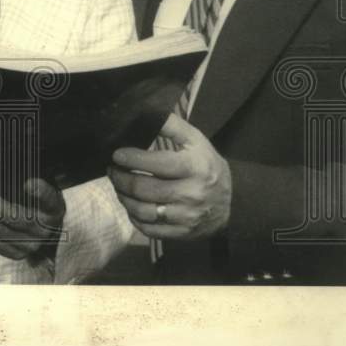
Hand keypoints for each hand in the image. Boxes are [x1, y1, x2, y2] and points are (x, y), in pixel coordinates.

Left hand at [0, 178, 65, 260]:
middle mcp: (45, 229)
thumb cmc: (38, 204)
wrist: (47, 230)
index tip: (29, 184)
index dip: (41, 193)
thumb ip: (27, 183)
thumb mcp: (38, 190)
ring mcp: (32, 245)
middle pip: (14, 217)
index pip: (50, 200)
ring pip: (0, 231)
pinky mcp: (18, 254)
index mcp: (55, 208)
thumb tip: (10, 173)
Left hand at [108, 113, 230, 239]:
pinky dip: (134, 217)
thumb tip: (144, 110)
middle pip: (144, 190)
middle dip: (121, 179)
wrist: (233, 201)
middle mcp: (191, 194)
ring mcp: (186, 217)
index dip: (131, 160)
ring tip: (118, 186)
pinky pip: (149, 229)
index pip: (156, 164)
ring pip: (143, 211)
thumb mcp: (195, 140)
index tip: (116, 155)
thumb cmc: (206, 165)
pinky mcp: (182, 234)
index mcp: (194, 167)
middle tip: (112, 170)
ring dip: (123, 198)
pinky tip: (131, 205)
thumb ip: (171, 125)